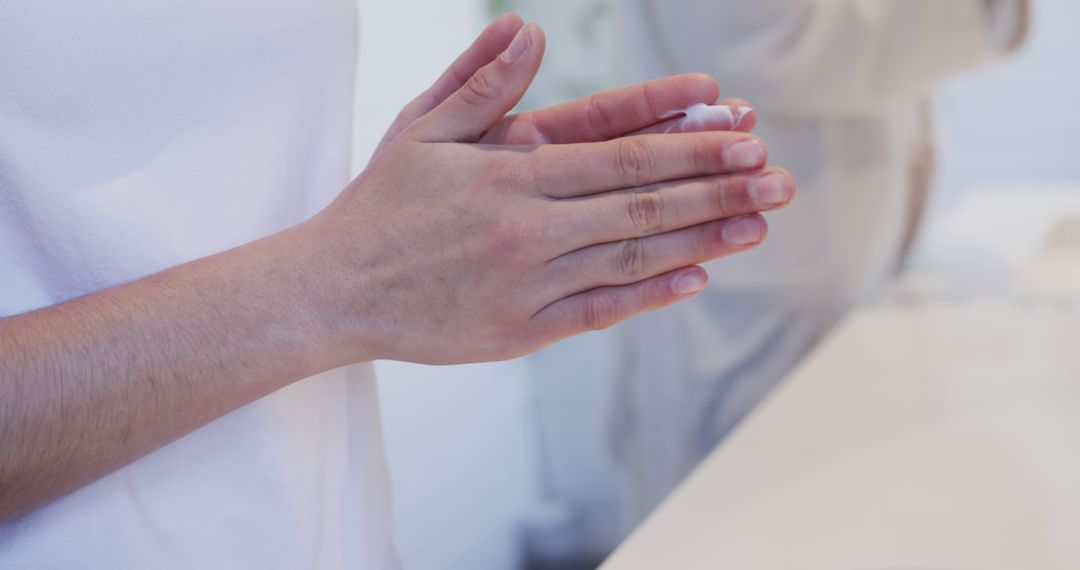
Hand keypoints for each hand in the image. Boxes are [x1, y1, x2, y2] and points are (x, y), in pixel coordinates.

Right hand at [300, 17, 794, 364]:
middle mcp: (527, 227)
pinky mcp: (520, 332)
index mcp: (509, 172)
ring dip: (701, 237)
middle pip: (640, 200)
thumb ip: (478, 81)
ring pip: (631, 255)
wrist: (333, 291)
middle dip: (715, 184)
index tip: (739, 127)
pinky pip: (598, 310)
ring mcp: (527, 284)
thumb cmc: (380, 205)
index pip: (617, 149)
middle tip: (776, 175)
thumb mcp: (421, 128)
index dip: (684, 138)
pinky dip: (649, 293)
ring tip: (757, 221)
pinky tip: (694, 276)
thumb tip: (527, 29)